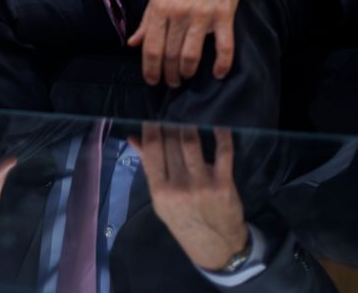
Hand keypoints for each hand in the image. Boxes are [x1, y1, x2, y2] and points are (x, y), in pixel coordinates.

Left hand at [126, 0, 246, 85]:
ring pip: (192, 55)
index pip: (151, 47)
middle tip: (170, 82)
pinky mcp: (225, 15)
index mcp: (160, 6)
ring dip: (187, 72)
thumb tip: (133, 43)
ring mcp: (203, 15)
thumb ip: (147, 19)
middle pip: (170, 55)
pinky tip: (217, 74)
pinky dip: (222, 64)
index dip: (150, 69)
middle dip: (168, 75)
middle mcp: (180, 13)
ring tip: (185, 77)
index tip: (152, 80)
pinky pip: (225, 46)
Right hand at [131, 123, 247, 271]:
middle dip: (170, 123)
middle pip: (170, 143)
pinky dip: (222, 136)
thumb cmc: (183, 221)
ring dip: (189, 125)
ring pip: (191, 143)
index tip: (152, 115)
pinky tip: (219, 125)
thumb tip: (134, 138)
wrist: (215, 246)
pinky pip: (223, 153)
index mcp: (159, 190)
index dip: (151, 128)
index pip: (152, 150)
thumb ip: (149, 168)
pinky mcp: (223, 184)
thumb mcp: (160, 201)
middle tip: (172, 111)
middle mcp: (178, 186)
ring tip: (188, 114)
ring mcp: (202, 185)